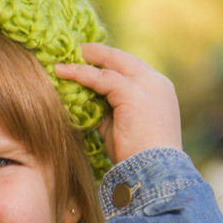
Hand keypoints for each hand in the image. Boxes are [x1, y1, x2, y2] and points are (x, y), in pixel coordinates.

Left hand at [55, 43, 181, 163]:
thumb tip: (85, 101)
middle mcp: (156, 83)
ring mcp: (146, 85)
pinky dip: (79, 73)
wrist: (153, 173)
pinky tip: (62, 71)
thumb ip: (107, 111)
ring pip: (111, 64)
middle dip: (99, 54)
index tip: (94, 62)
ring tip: (66, 59)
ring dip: (86, 61)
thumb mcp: (121, 128)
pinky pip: (100, 77)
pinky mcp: (131, 92)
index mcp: (160, 91)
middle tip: (78, 50)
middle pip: (123, 59)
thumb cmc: (138, 158)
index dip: (112, 64)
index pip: (133, 69)